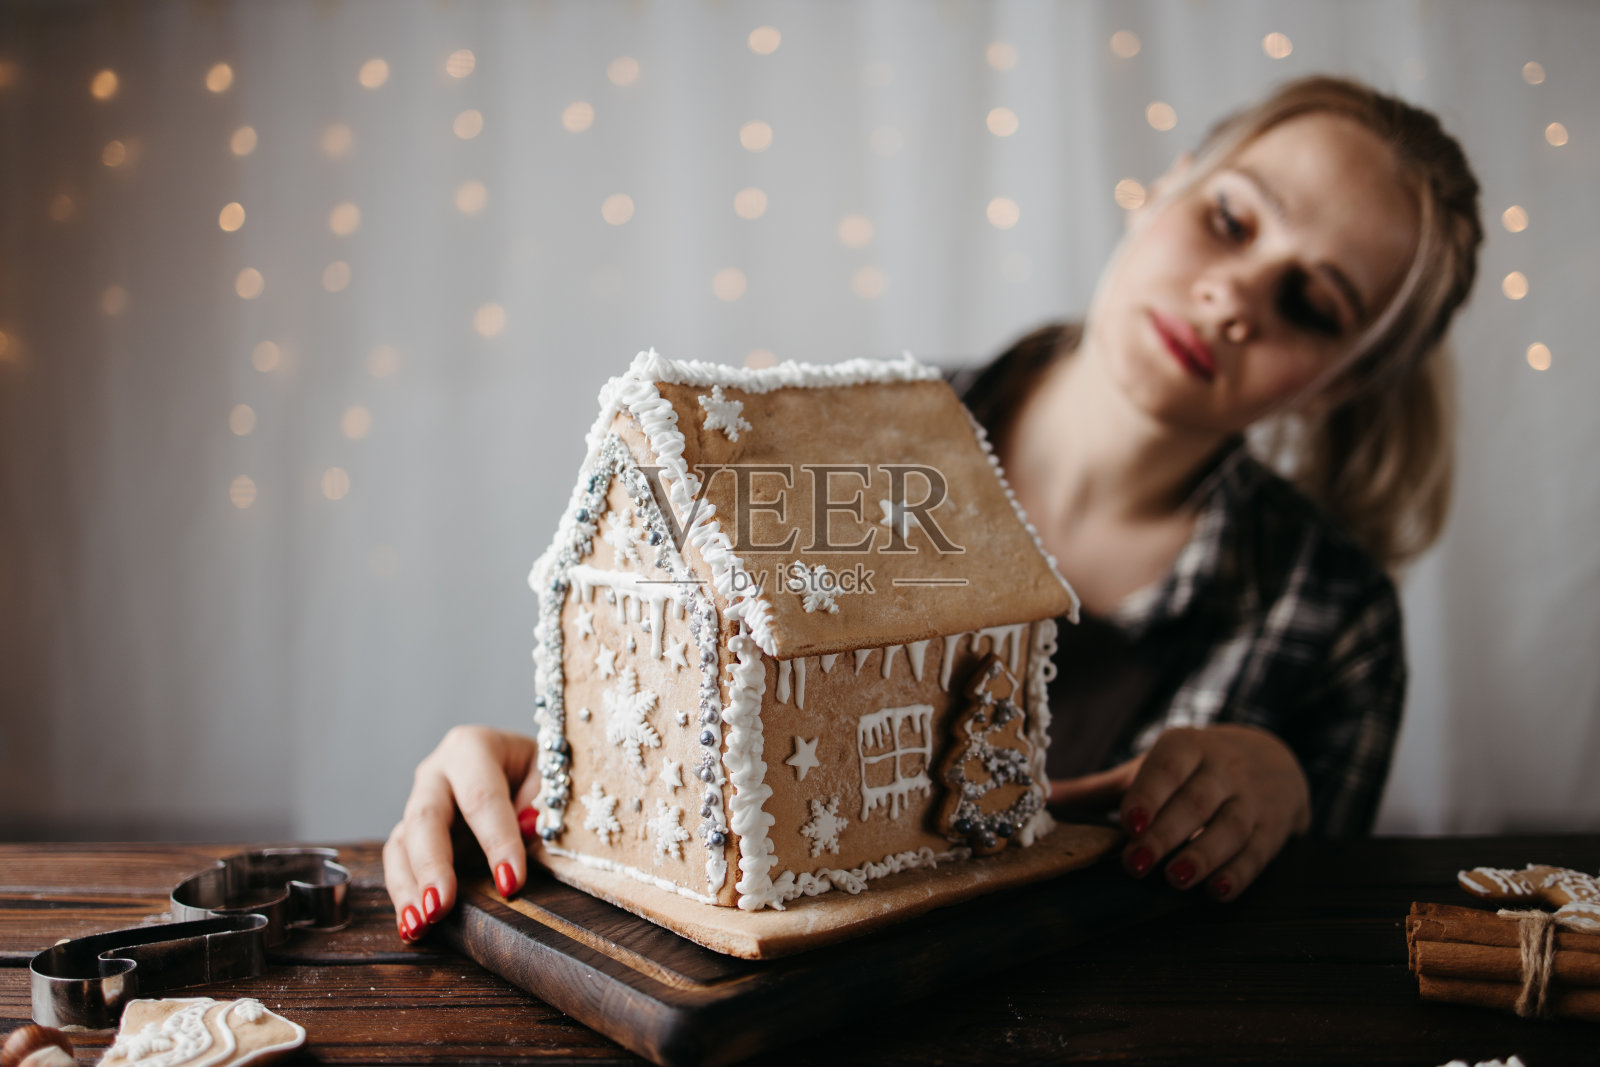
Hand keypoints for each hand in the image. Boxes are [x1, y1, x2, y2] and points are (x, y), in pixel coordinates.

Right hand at [382, 726, 539, 941]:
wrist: (524, 768)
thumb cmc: (541, 772)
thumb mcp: (552, 777)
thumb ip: (545, 802)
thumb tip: (528, 825)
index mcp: (475, 748)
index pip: (483, 797)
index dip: (496, 841)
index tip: (511, 883)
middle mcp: (438, 771)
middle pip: (427, 817)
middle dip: (433, 865)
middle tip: (440, 907)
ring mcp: (420, 802)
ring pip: (403, 843)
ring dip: (408, 887)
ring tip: (419, 925)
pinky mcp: (414, 833)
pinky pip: (400, 862)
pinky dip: (404, 894)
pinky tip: (413, 925)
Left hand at [1049, 724, 1309, 900]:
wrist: (1274, 761)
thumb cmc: (1191, 771)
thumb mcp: (1150, 769)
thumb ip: (1099, 790)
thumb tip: (1039, 800)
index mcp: (1185, 746)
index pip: (1167, 767)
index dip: (1149, 795)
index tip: (1127, 823)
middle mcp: (1222, 769)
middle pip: (1196, 801)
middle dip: (1166, 833)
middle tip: (1136, 865)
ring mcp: (1252, 799)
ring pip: (1230, 827)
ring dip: (1204, 855)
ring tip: (1177, 880)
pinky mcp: (1273, 830)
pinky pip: (1257, 852)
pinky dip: (1239, 872)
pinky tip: (1217, 891)